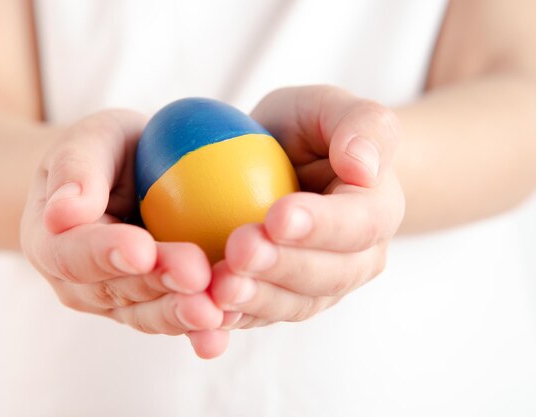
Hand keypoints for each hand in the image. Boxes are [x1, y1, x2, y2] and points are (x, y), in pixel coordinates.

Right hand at [20, 110, 226, 357]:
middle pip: (119, 290)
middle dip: (159, 285)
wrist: (125, 179)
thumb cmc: (106, 152)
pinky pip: (176, 318)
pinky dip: (201, 327)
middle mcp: (82, 284)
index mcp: (53, 243)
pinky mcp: (154, 306)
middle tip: (196, 276)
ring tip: (217, 311)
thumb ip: (75, 169)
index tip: (142, 249)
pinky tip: (228, 326)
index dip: (107, 254)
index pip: (74, 254)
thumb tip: (63, 212)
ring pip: (150, 314)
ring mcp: (119, 301)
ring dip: (183, 315)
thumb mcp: (90, 141)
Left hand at [209, 86, 404, 329]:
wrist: (285, 165)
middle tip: (238, 251)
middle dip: (283, 267)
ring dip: (258, 299)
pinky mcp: (283, 299)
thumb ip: (361, 125)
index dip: (322, 225)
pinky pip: (262, 315)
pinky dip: (235, 317)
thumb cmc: (308, 131)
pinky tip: (205, 309)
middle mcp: (357, 257)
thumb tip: (364, 166)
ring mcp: (320, 285)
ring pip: (295, 303)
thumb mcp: (328, 108)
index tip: (277, 216)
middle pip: (329, 274)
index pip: (360, 223)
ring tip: (218, 287)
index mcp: (377, 209)